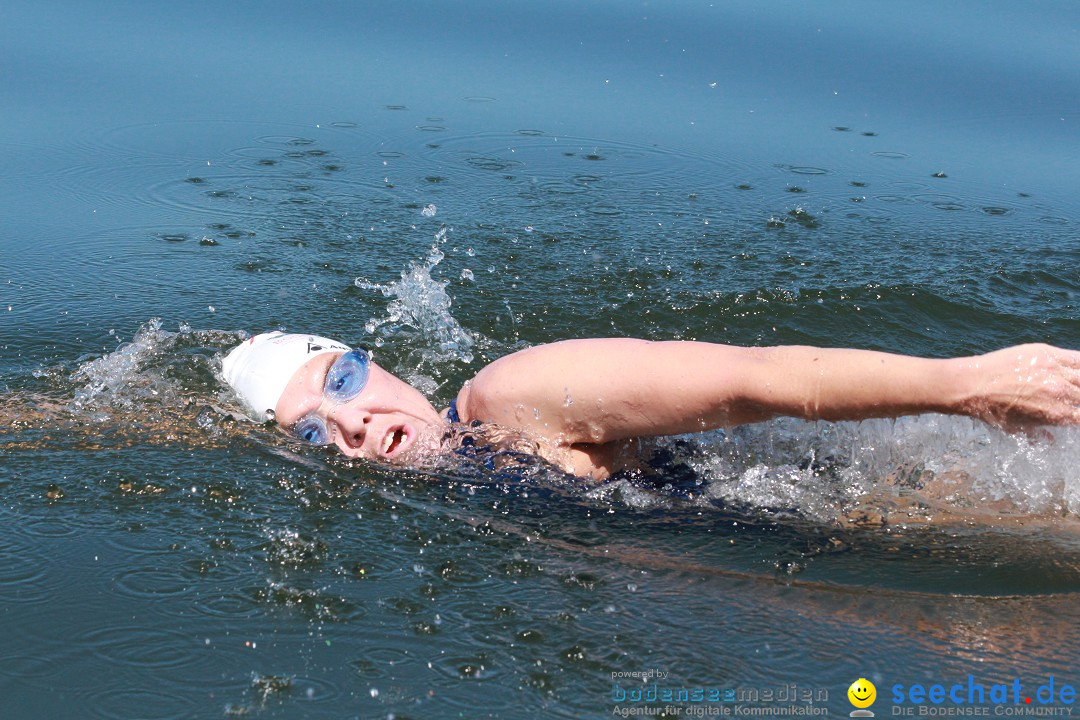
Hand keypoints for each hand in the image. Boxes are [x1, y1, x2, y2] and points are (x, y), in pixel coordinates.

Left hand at [960, 343, 1079, 429]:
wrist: (972, 384)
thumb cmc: (992, 410)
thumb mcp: (1017, 429)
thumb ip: (1038, 435)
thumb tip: (1052, 440)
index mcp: (1057, 414)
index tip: (1077, 416)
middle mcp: (1062, 392)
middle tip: (1076, 399)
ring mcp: (1056, 370)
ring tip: (1077, 385)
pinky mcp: (1047, 354)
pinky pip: (1077, 357)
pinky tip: (1078, 368)